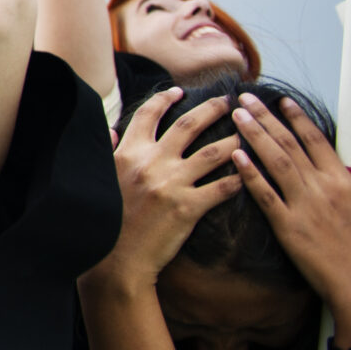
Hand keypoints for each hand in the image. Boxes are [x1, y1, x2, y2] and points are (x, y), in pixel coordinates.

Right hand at [98, 87, 241, 283]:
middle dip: (212, 109)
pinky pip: (221, 188)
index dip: (165, 99)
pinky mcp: (188, 207)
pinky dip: (238, 180)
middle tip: (230, 101)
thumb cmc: (104, 219)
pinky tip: (251, 175)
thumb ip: (106, 150)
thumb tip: (109, 129)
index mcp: (128, 152)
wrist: (114, 258)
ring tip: (249, 134)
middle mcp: (151, 161)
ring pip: (212, 153)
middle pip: (188, 125)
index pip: (148, 114)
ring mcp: (171, 183)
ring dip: (234, 140)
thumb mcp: (99, 177)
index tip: (180, 91)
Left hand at [233, 92, 350, 335]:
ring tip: (237, 115)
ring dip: (255, 136)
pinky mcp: (290, 228)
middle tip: (245, 98)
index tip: (282, 101)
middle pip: (290, 144)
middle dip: (266, 118)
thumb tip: (344, 179)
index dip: (298, 119)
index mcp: (346, 182)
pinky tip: (235, 157)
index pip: (317, 142)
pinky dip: (249, 174)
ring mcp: (306, 206)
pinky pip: (265, 196)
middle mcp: (325, 188)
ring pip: (276, 162)